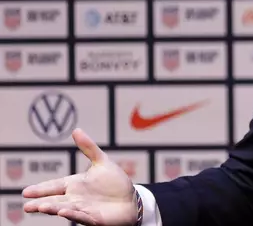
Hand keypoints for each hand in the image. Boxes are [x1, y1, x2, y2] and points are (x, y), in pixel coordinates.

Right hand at [22, 128, 138, 225]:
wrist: (132, 200)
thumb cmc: (115, 183)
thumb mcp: (102, 162)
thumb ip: (88, 148)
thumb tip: (76, 130)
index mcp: (75, 185)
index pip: (54, 186)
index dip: (41, 189)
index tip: (26, 192)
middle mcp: (76, 199)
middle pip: (55, 201)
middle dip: (41, 203)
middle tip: (27, 206)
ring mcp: (84, 210)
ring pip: (65, 209)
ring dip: (54, 209)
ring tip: (42, 207)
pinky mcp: (94, 219)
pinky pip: (82, 217)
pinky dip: (73, 215)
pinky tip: (63, 212)